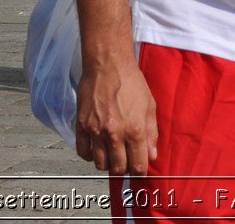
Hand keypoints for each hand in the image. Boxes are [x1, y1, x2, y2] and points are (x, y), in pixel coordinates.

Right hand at [74, 60, 157, 175]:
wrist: (108, 64)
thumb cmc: (131, 82)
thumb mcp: (149, 106)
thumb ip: (152, 133)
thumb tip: (152, 155)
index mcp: (135, 131)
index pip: (138, 166)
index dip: (139, 170)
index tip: (138, 166)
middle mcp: (115, 134)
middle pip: (119, 169)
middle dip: (124, 168)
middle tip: (125, 159)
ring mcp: (96, 131)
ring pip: (100, 164)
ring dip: (107, 163)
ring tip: (110, 153)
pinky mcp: (82, 125)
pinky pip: (83, 152)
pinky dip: (89, 155)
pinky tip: (95, 148)